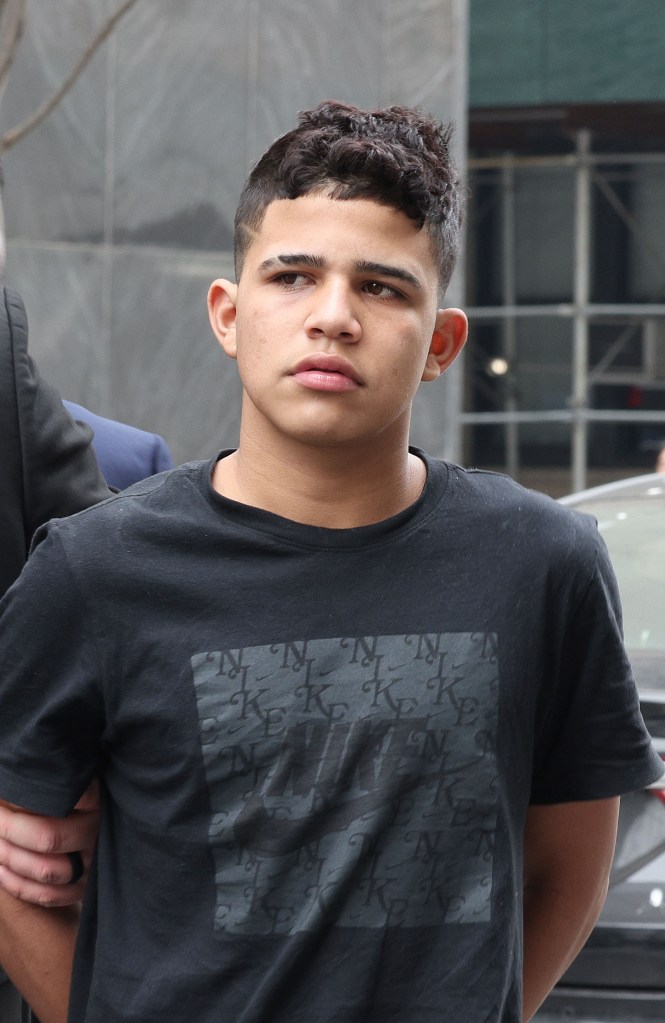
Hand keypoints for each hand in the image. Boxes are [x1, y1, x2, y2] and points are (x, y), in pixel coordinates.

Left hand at [0, 779, 99, 905]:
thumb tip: (9, 794)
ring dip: (10, 858)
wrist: (90, 832)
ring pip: (46, 870)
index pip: (67, 798)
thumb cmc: (64, 804)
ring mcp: (92, 864)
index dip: (29, 800)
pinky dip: (17, 884)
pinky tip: (0, 870)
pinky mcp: (82, 889)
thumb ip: (45, 789)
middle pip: (49, 838)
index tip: (6, 795)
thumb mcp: (63, 789)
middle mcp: (96, 833)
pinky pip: (46, 895)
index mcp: (95, 802)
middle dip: (11, 830)